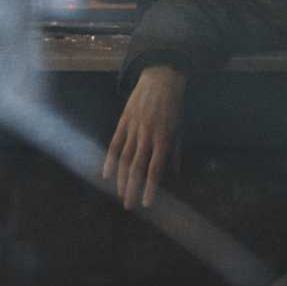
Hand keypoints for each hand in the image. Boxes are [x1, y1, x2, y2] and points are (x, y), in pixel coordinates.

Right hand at [104, 65, 186, 208]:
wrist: (160, 80)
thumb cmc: (173, 106)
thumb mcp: (179, 129)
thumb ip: (175, 152)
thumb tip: (175, 174)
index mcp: (163, 138)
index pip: (155, 168)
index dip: (150, 188)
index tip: (147, 203)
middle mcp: (147, 135)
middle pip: (136, 167)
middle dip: (132, 189)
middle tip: (129, 205)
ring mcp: (133, 128)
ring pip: (124, 158)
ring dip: (121, 179)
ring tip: (120, 194)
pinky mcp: (123, 122)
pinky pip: (115, 144)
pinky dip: (110, 160)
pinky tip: (106, 174)